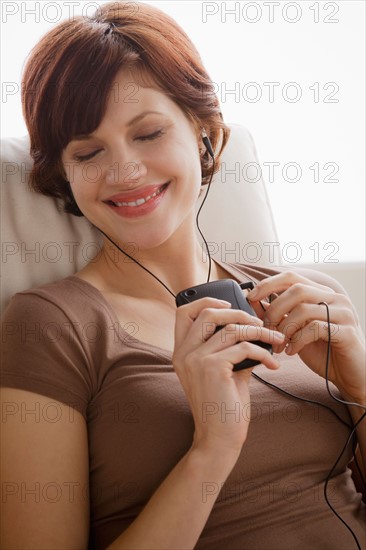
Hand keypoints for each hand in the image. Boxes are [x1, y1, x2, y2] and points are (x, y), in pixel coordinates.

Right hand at [172, 297, 284, 454]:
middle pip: (209, 312)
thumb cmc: (222, 405)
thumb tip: (252, 326)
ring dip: (260, 332)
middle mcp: (183, 353)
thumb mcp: (223, 370)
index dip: (206, 301)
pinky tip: (272, 364)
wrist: (219, 438)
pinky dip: (264, 353)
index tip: (229, 303)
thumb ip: (230, 347)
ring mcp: (195, 359)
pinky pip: (244, 347)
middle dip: (239, 312)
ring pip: (231, 328)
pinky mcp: (212, 368)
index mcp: (181, 351)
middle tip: (260, 323)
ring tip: (276, 341)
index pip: (185, 312)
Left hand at [248, 272, 365, 404]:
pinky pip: (315, 329)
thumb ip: (281, 316)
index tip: (251, 297)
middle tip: (265, 331)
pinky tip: (291, 352)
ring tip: (278, 346)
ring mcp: (343, 313)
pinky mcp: (347, 331)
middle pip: (296, 290)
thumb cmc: (323, 351)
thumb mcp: (296, 331)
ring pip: (304, 309)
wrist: (350, 375)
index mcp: (321, 293)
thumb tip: (254, 303)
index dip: (269, 284)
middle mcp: (335, 298)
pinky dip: (297, 340)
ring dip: (284, 329)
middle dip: (274, 310)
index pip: (292, 277)